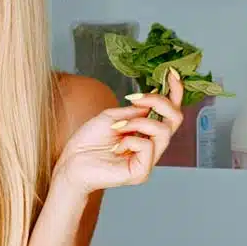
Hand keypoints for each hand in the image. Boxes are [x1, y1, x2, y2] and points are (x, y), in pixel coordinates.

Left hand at [55, 69, 184, 193]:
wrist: (71, 163)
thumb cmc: (87, 142)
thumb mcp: (111, 117)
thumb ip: (135, 110)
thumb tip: (156, 98)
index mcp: (145, 132)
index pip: (169, 112)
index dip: (175, 92)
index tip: (171, 72)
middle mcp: (151, 146)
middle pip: (175, 120)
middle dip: (160, 103)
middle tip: (138, 98)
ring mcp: (148, 160)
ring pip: (163, 132)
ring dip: (138, 122)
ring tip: (117, 127)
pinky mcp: (141, 172)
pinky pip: (147, 147)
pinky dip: (130, 140)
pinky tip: (114, 147)